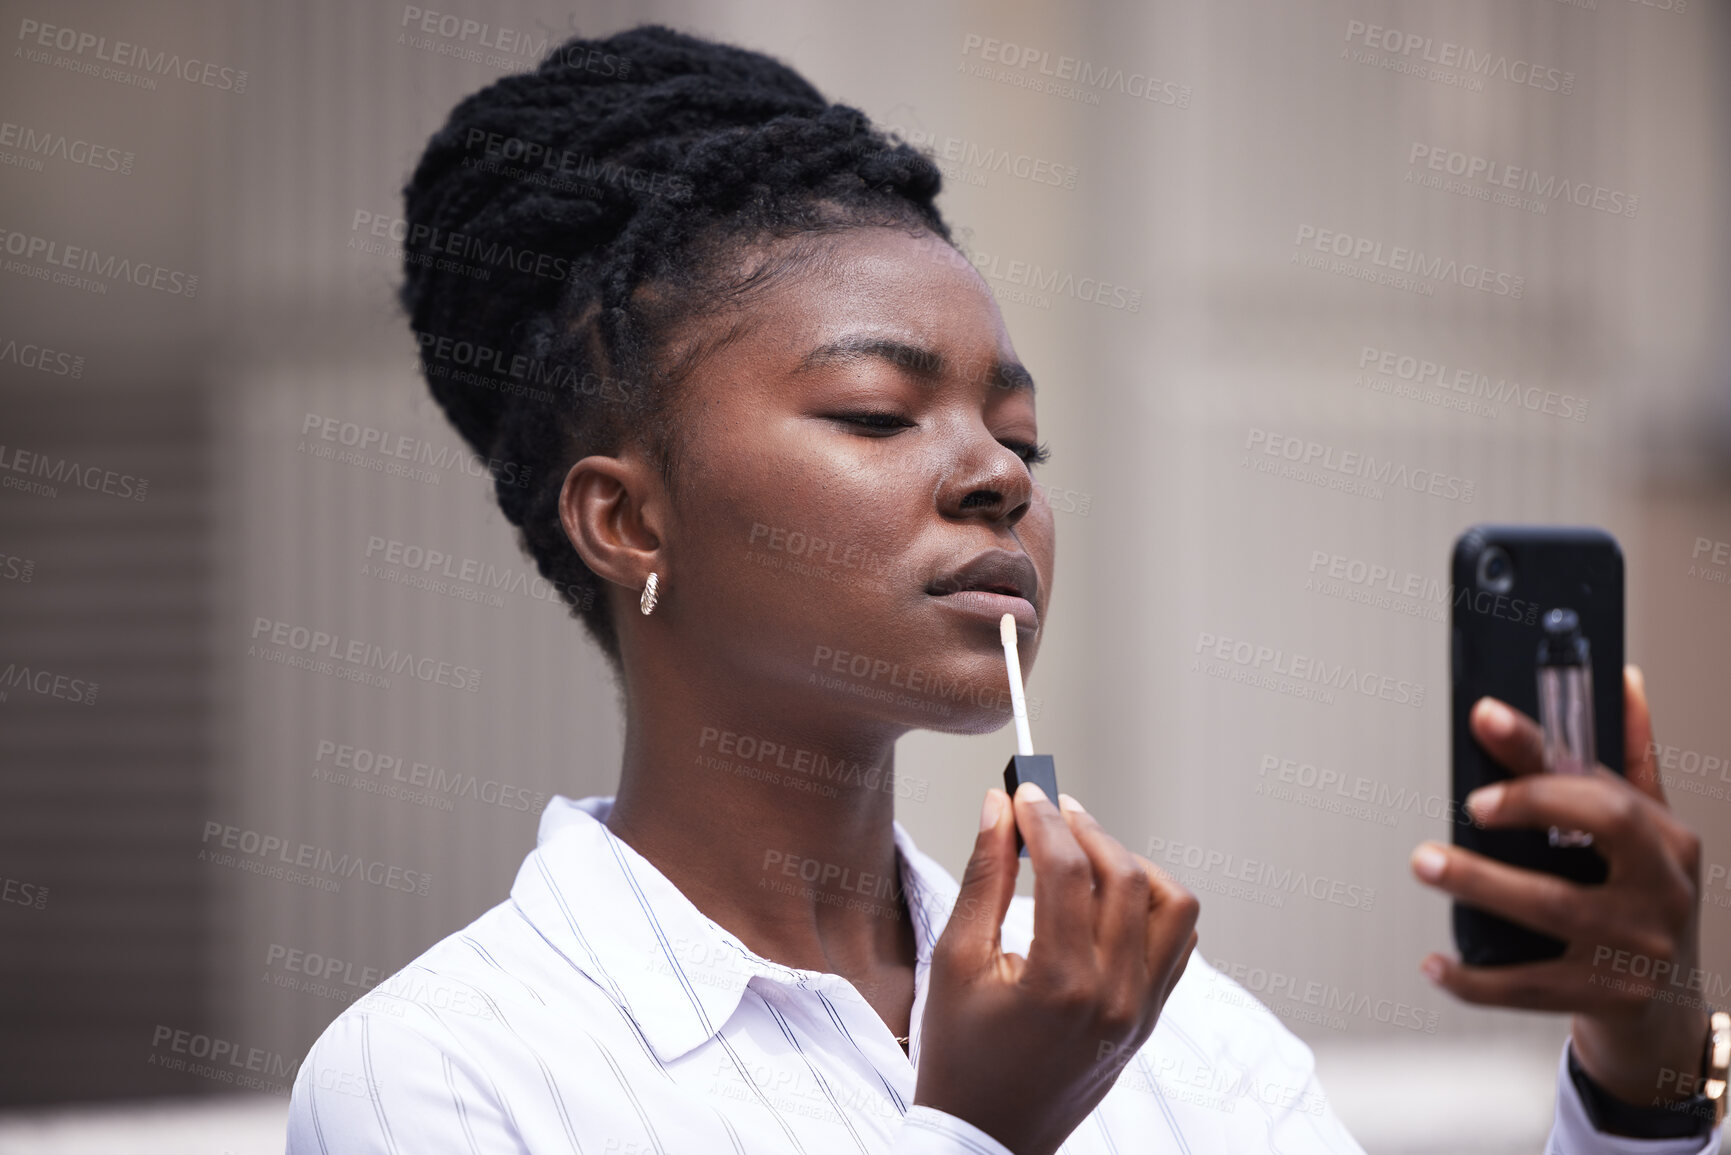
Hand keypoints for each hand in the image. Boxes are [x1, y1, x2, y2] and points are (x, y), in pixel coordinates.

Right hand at [914, 782, 1199, 1154]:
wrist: (987, 1136)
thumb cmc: (958, 1054)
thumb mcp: (954, 961)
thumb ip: (983, 877)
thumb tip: (999, 807)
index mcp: (1060, 984)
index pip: (1067, 871)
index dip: (1043, 818)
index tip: (1022, 790)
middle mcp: (1114, 997)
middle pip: (1126, 877)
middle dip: (1085, 828)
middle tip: (1048, 808)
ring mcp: (1141, 1011)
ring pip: (1172, 906)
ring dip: (1132, 863)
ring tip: (1084, 852)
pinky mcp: (1150, 1019)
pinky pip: (1179, 943)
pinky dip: (1154, 905)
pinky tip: (1111, 895)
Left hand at [1409, 665, 1708, 1106]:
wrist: (1663, 1016)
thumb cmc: (1642, 907)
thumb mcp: (1649, 837)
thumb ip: (1631, 762)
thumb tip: (1624, 680)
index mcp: (1668, 840)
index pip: (1605, 781)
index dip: (1544, 750)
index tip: (1485, 718)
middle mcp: (1664, 889)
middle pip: (1601, 827)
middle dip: (1529, 803)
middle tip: (1465, 803)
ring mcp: (1638, 946)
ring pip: (1554, 907)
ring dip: (1480, 882)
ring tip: (1424, 862)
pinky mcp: (1606, 998)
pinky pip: (1529, 986)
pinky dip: (1475, 978)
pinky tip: (1435, 964)